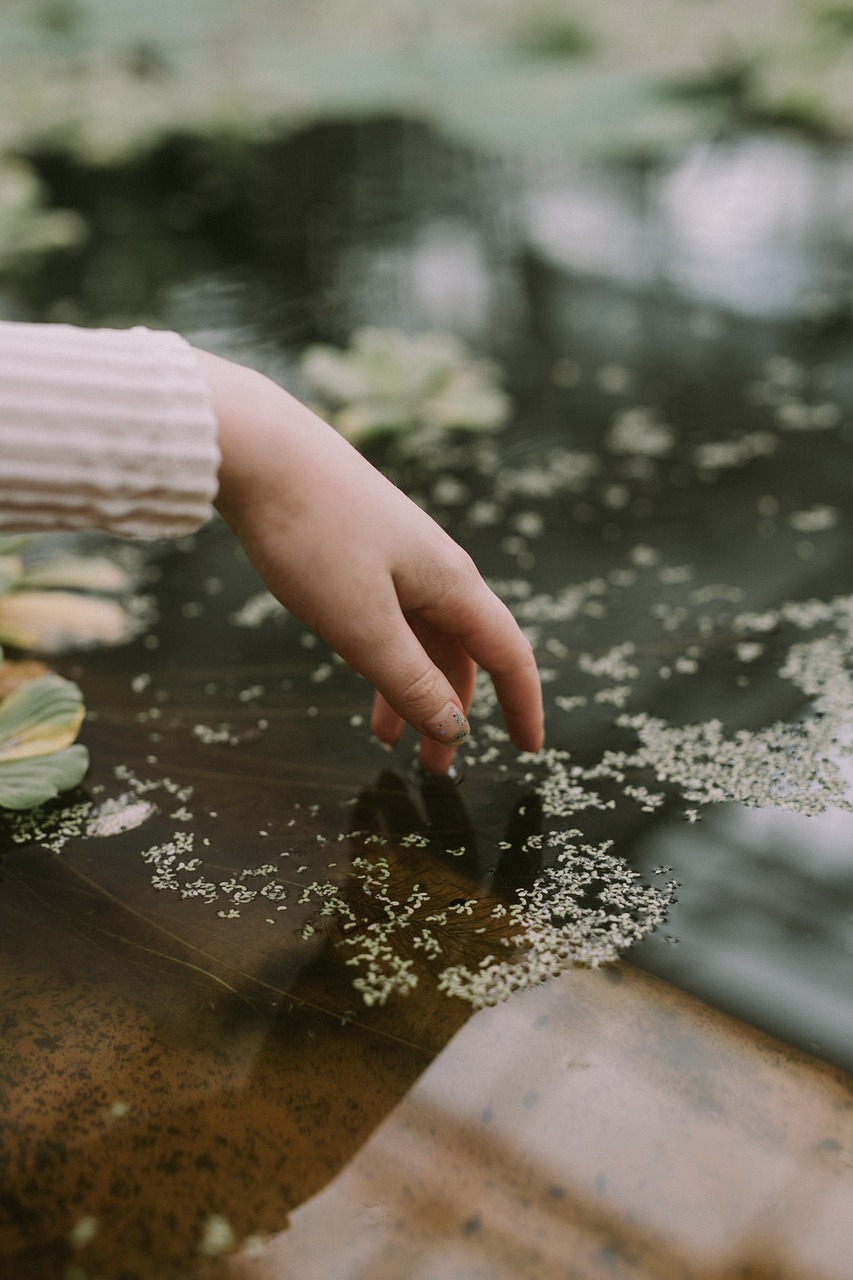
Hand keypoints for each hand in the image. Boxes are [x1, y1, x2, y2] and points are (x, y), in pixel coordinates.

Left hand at [197, 350, 543, 772]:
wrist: (257, 447)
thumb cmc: (312, 533)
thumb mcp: (361, 625)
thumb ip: (409, 680)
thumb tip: (453, 726)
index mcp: (451, 584)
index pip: (507, 655)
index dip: (522, 706)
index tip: (528, 751)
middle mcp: (434, 568)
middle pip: (459, 653)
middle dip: (450, 712)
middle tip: (433, 767)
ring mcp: (395, 554)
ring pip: (418, 636)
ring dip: (408, 689)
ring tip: (384, 739)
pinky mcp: (358, 546)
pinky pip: (386, 615)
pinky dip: (381, 656)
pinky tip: (358, 673)